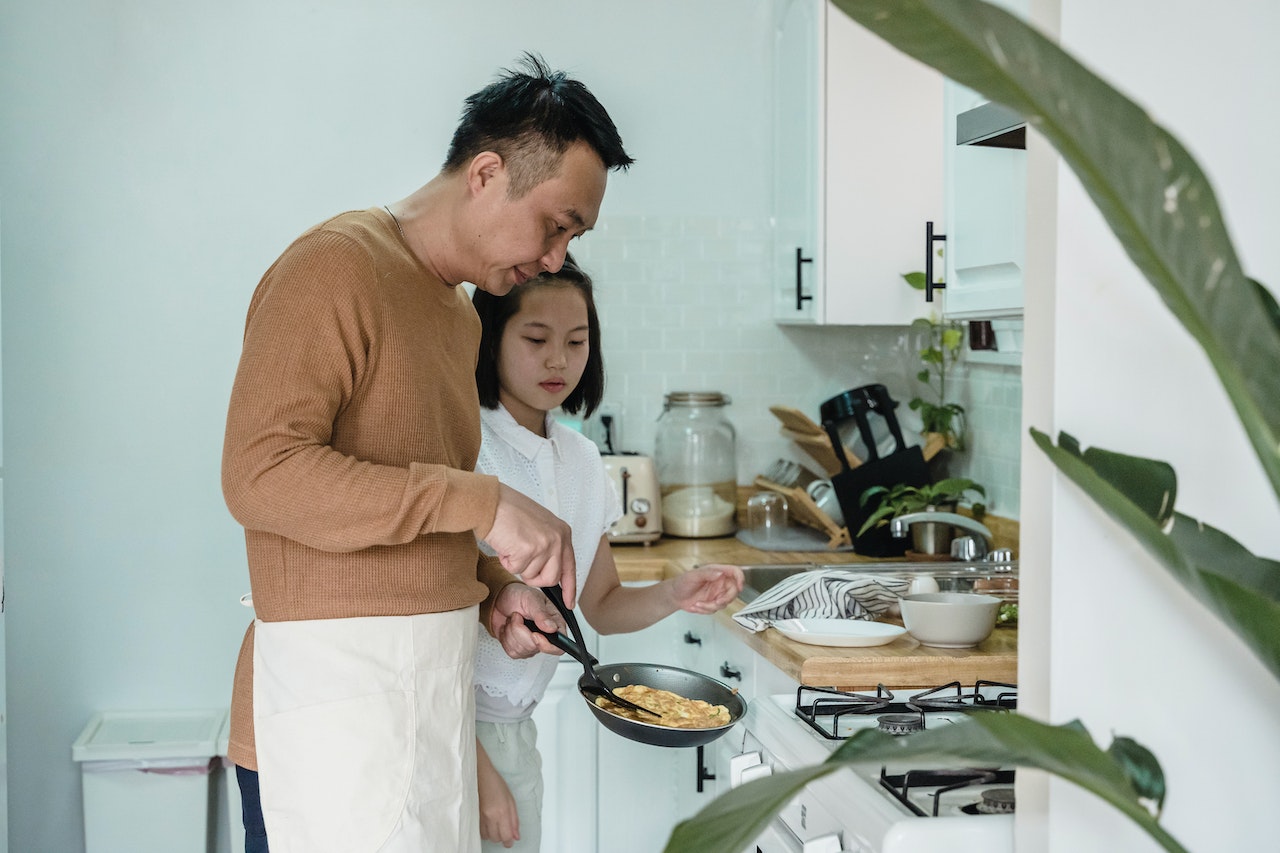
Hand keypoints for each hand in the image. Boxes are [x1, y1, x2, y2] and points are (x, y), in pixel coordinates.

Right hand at [477, 742, 519, 846]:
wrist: (479, 775)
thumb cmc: (496, 784)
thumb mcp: (511, 800)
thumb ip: (514, 820)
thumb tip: (516, 836)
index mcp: (502, 811)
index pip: (506, 836)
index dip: (508, 842)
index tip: (510, 841)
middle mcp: (490, 816)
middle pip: (496, 838)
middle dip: (501, 837)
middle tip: (503, 829)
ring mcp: (479, 817)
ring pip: (487, 836)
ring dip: (492, 834)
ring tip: (494, 824)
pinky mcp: (472, 816)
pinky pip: (478, 831)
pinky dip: (484, 830)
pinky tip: (486, 822)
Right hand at [482, 484, 576, 606]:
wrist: (490, 502)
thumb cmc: (509, 510)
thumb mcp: (539, 526)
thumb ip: (549, 546)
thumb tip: (549, 570)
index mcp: (562, 532)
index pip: (570, 567)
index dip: (569, 587)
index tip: (569, 603)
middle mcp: (557, 539)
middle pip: (550, 578)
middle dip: (533, 576)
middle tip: (521, 560)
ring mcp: (543, 545)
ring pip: (530, 575)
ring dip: (517, 565)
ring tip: (512, 544)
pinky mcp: (527, 550)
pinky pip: (515, 570)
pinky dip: (506, 561)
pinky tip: (505, 543)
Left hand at [491, 583, 566, 658]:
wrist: (500, 598)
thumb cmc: (518, 595)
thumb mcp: (531, 598)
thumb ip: (541, 613)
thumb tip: (552, 628)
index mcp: (554, 623)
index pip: (559, 646)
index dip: (547, 645)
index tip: (534, 634)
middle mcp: (545, 636)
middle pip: (535, 648)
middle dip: (520, 631)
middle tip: (518, 616)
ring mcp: (531, 644)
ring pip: (521, 650)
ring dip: (511, 632)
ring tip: (513, 619)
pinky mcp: (518, 649)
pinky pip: (512, 652)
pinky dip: (505, 639)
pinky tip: (508, 628)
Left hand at [671, 563, 744, 614]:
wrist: (674, 596)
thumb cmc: (682, 583)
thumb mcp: (693, 575)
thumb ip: (708, 573)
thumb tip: (720, 573)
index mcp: (717, 572)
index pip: (735, 572)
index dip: (740, 578)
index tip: (740, 586)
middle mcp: (719, 582)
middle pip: (734, 590)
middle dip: (726, 598)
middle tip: (716, 601)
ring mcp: (717, 593)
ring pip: (724, 603)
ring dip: (711, 606)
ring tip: (698, 604)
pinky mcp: (713, 603)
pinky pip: (715, 610)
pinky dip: (705, 610)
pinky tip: (697, 606)